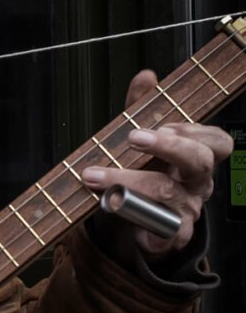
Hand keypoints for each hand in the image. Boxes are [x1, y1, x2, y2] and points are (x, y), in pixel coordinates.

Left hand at [81, 69, 232, 256]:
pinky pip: (156, 225)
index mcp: (196, 159)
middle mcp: (197, 185)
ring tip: (95, 176)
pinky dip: (131, 215)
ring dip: (127, 181)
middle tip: (133, 137)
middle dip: (167, 146)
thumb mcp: (140, 144)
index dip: (195, 130)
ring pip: (166, 193)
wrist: (133, 229)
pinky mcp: (170, 236)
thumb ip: (142, 110)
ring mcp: (186, 211)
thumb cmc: (143, 181)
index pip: (217, 141)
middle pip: (199, 162)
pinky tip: (112, 207)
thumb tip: (146, 77)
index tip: (165, 124)